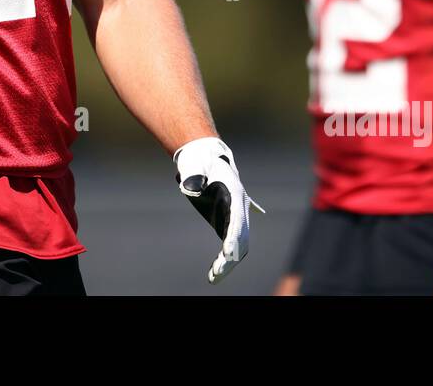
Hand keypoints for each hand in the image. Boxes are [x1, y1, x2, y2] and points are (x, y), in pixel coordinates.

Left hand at [173, 137, 264, 283]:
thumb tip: (191, 190)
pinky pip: (230, 243)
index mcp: (233, 191)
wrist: (203, 155)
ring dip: (229, 260)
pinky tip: (214, 271)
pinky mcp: (225, 220)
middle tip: (217, 272)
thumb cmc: (198, 159)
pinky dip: (225, 257)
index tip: (228, 252)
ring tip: (214, 276)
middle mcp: (238, 205)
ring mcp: (234, 214)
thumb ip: (193, 177)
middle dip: (231, 255)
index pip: (237, 218)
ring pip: (239, 243)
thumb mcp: (194, 165)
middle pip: (241, 235)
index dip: (234, 236)